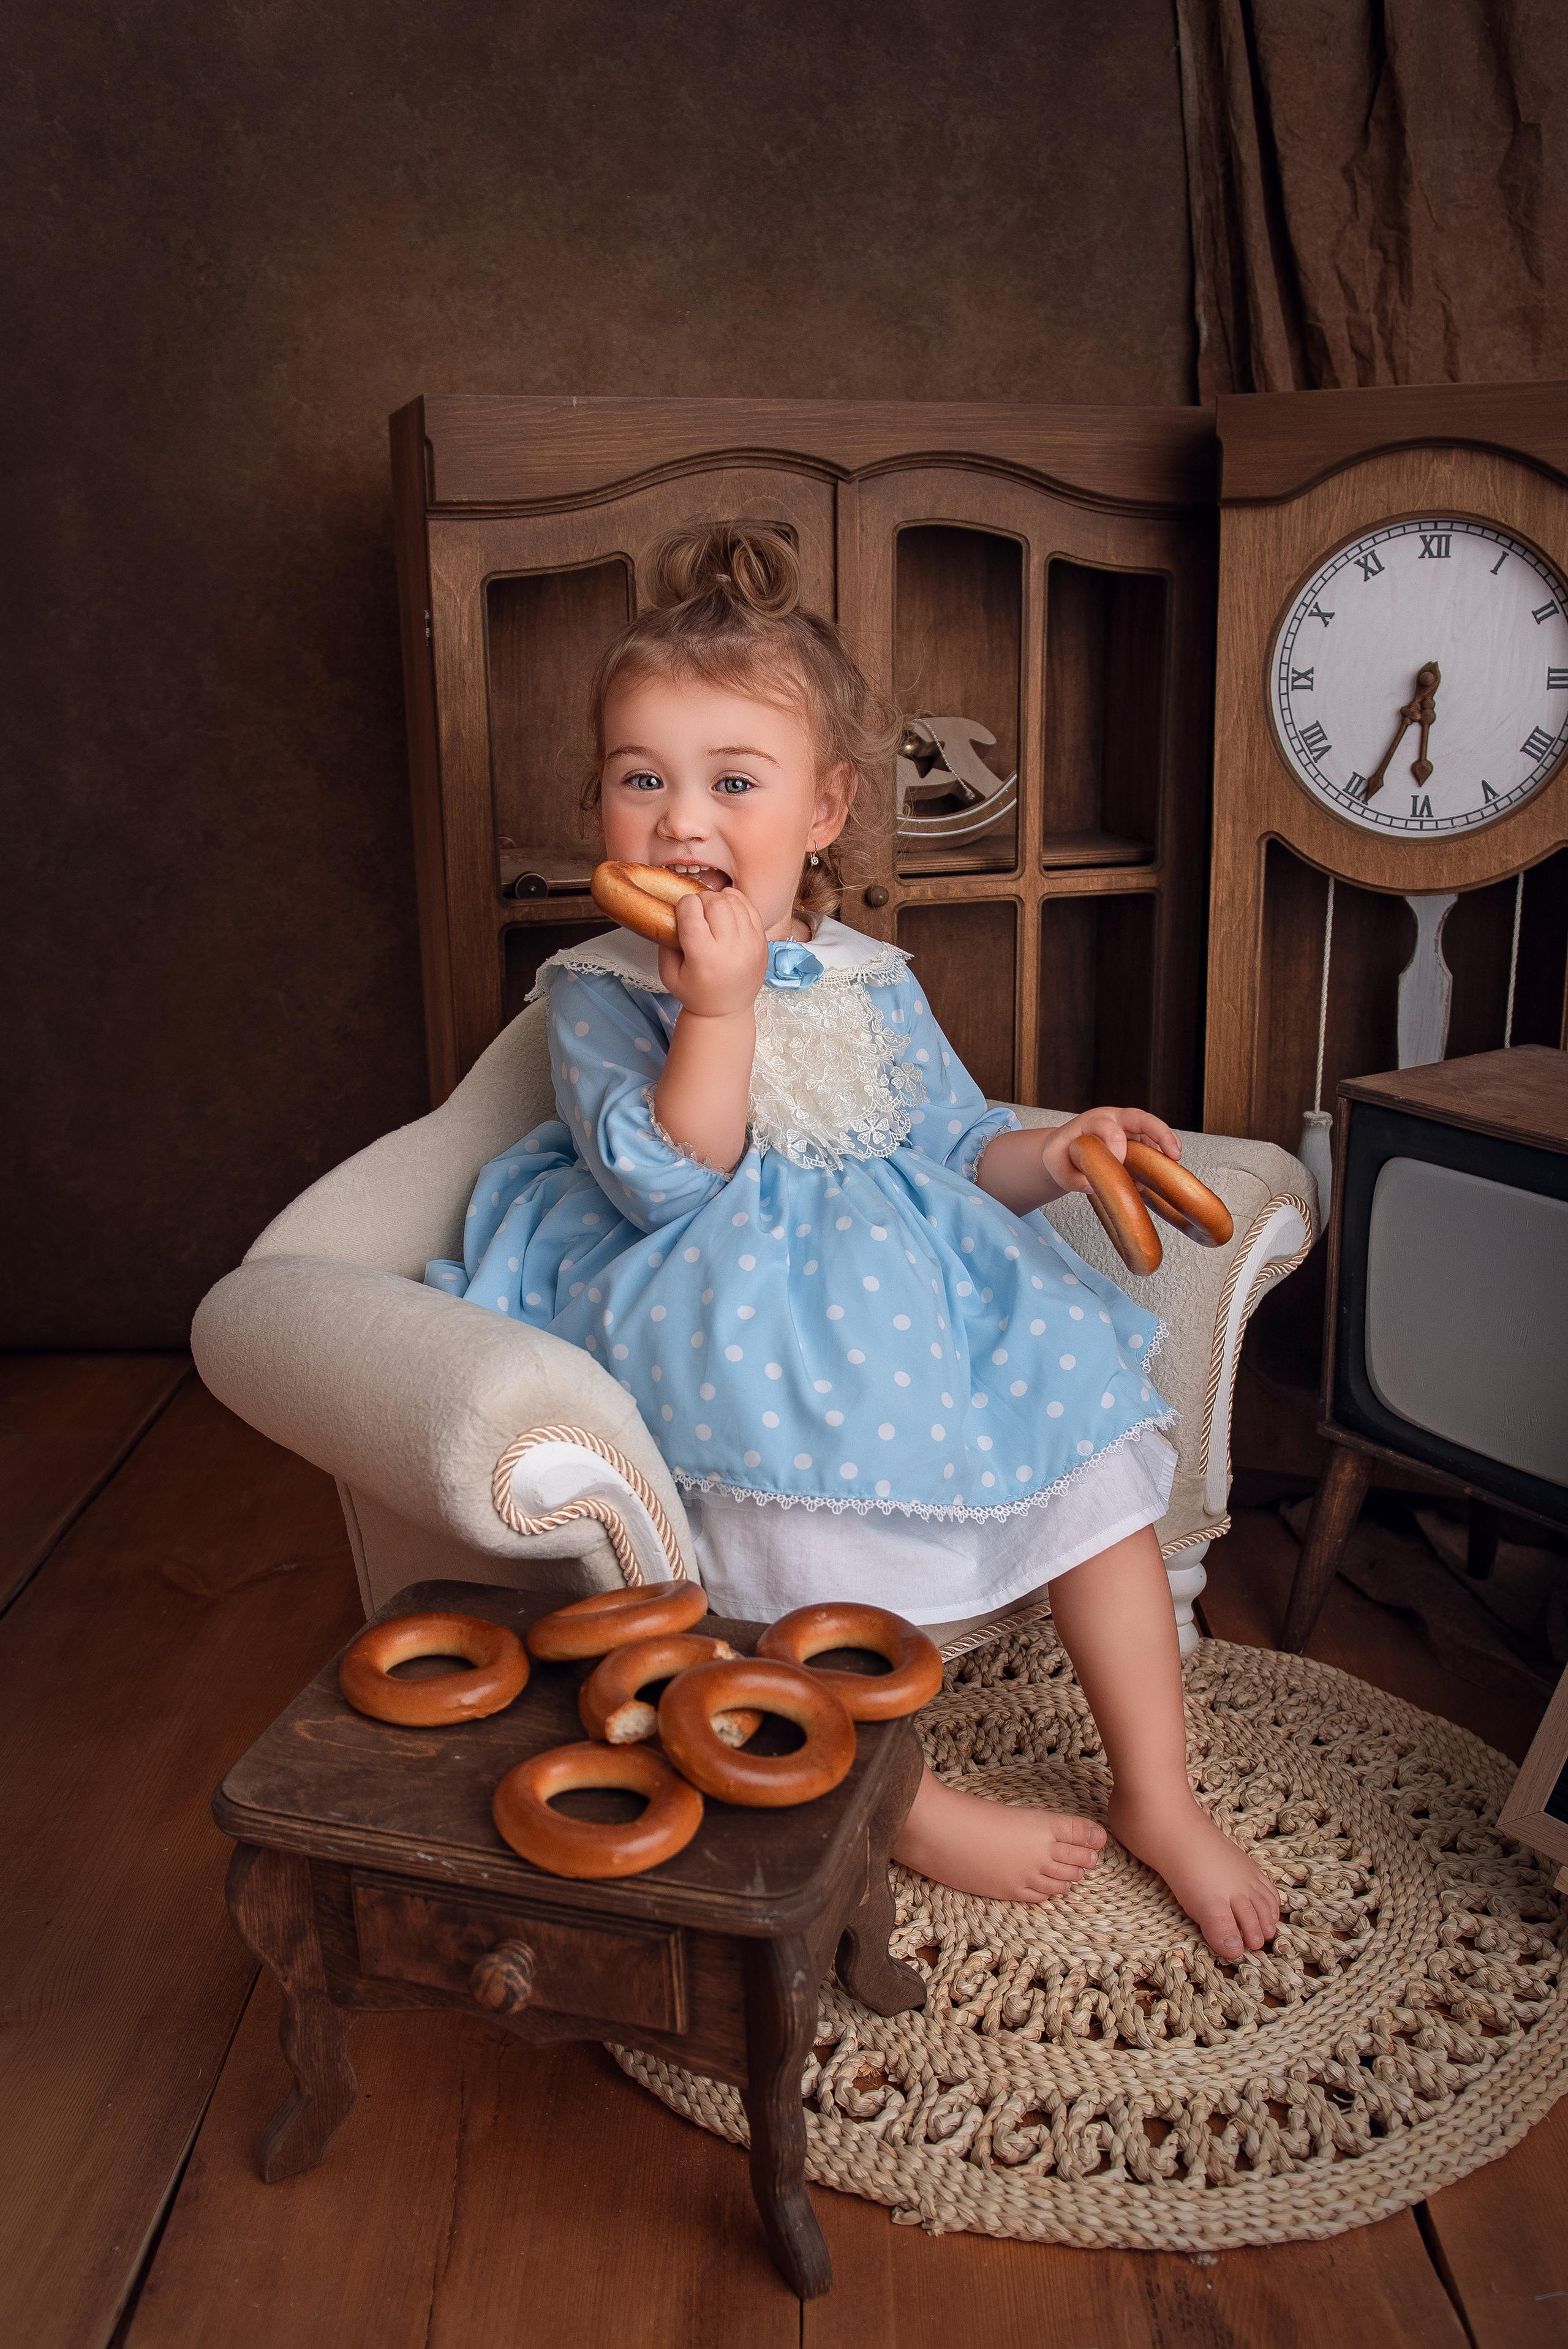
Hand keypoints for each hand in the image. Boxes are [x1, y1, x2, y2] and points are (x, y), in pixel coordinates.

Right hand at [657, 887, 767, 1018]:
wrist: (727, 1010)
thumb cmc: (696, 993)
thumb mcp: (668, 974)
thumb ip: (665, 943)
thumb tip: (672, 911)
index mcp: (705, 957)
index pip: (693, 912)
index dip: (684, 905)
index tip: (682, 911)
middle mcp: (731, 948)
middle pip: (715, 902)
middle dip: (701, 899)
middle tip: (697, 909)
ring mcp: (751, 943)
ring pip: (734, 901)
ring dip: (719, 899)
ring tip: (711, 910)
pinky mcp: (762, 941)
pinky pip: (750, 907)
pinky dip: (736, 902)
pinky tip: (727, 910)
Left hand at [1040, 1106, 1181, 1201]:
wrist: (1064, 1152)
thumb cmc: (1060, 1155)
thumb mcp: (1054, 1165)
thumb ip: (1070, 1178)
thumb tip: (1096, 1186)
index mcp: (1093, 1120)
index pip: (1111, 1130)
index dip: (1116, 1149)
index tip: (1116, 1167)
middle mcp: (1114, 1119)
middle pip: (1142, 1118)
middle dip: (1160, 1134)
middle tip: (1174, 1154)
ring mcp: (1128, 1128)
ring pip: (1153, 1130)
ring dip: (1167, 1145)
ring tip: (1175, 1164)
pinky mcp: (1137, 1140)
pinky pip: (1155, 1144)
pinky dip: (1162, 1156)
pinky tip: (1165, 1172)